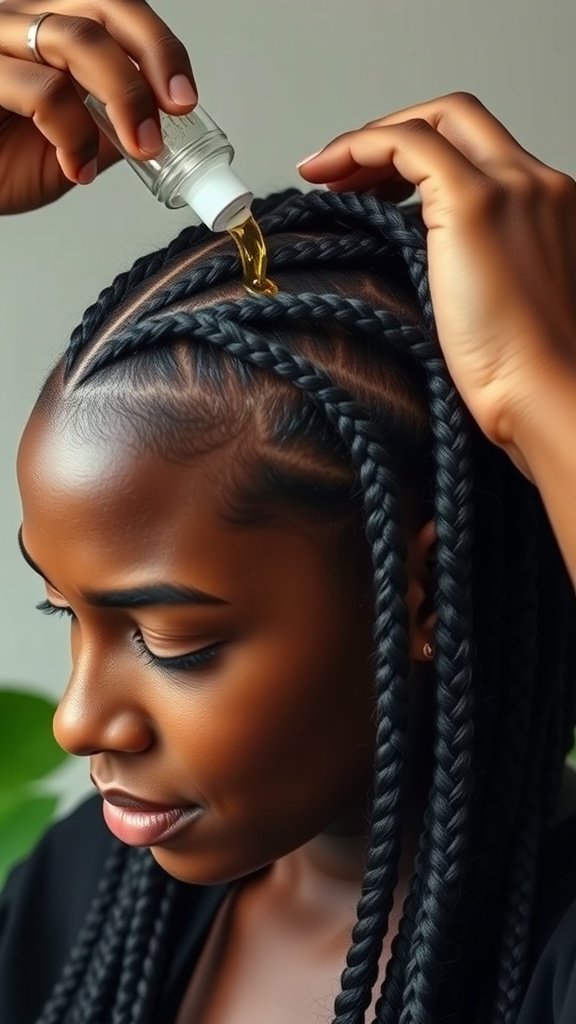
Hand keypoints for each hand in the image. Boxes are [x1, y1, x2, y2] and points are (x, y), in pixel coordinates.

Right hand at [0, 0, 196, 213]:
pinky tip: (78, 169)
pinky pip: (43, 92)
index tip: (185, 98)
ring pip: (75, 41)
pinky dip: (75, 135)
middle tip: (175, 112)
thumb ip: (113, 122)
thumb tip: (167, 124)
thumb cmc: (2, 161)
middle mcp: (19, 18)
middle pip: (100, 6)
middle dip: (151, 59)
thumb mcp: (77, 143)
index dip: (159, 45)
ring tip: (141, 147)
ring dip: (124, 99)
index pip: (113, 6)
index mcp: (48, 25)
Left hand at [298, 93, 575, 454]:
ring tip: (328, 175)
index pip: (478, 150)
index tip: (373, 185)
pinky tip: (327, 172)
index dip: (416, 157)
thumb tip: (418, 264)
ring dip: (371, 140)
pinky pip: (406, 144)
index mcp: (548, 207)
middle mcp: (536, 183)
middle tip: (341, 171)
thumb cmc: (525, 375)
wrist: (546, 395)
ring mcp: (509, 187)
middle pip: (456, 117)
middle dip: (392, 133)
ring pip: (432, 121)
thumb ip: (473, 266)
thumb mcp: (502, 303)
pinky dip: (360, 146)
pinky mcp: (473, 204)